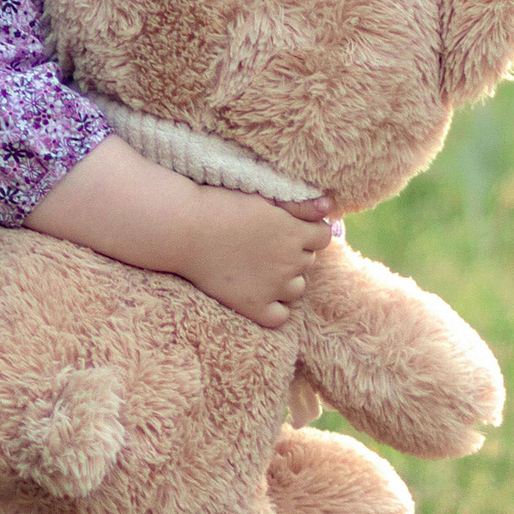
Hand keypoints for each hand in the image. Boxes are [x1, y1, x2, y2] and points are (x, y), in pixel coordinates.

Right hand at [181, 189, 332, 327]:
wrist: (183, 230)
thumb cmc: (221, 206)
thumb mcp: (264, 197)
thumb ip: (300, 205)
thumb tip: (329, 206)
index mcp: (294, 233)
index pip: (323, 236)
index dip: (308, 232)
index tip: (287, 229)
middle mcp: (290, 262)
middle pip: (308, 262)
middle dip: (293, 254)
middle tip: (264, 246)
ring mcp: (273, 286)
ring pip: (296, 289)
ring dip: (286, 280)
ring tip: (259, 268)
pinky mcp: (254, 306)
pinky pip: (280, 317)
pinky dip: (275, 308)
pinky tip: (259, 295)